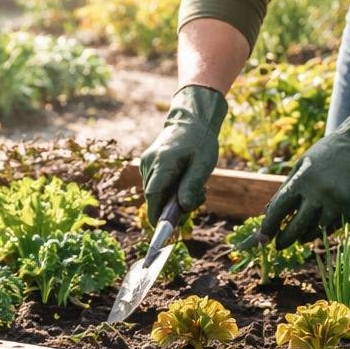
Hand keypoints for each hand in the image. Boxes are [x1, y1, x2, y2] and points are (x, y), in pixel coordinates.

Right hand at [138, 84, 227, 224]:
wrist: (191, 120)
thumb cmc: (200, 141)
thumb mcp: (203, 164)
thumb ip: (192, 186)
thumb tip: (182, 208)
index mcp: (162, 162)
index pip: (153, 196)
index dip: (157, 215)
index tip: (164, 229)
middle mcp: (149, 163)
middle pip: (154, 197)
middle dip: (172, 207)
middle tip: (198, 198)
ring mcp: (146, 163)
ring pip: (155, 193)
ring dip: (173, 198)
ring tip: (195, 187)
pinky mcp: (147, 164)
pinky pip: (156, 185)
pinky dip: (170, 189)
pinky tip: (185, 180)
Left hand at [252, 97, 349, 247]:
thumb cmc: (326, 154)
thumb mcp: (301, 165)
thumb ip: (285, 188)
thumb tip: (267, 213)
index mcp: (302, 180)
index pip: (279, 209)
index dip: (269, 225)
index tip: (263, 237)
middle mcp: (319, 193)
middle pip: (297, 226)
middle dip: (285, 239)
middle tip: (278, 246)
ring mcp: (337, 202)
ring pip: (316, 231)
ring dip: (305, 236)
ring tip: (299, 238)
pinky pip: (333, 227)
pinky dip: (322, 230)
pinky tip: (317, 229)